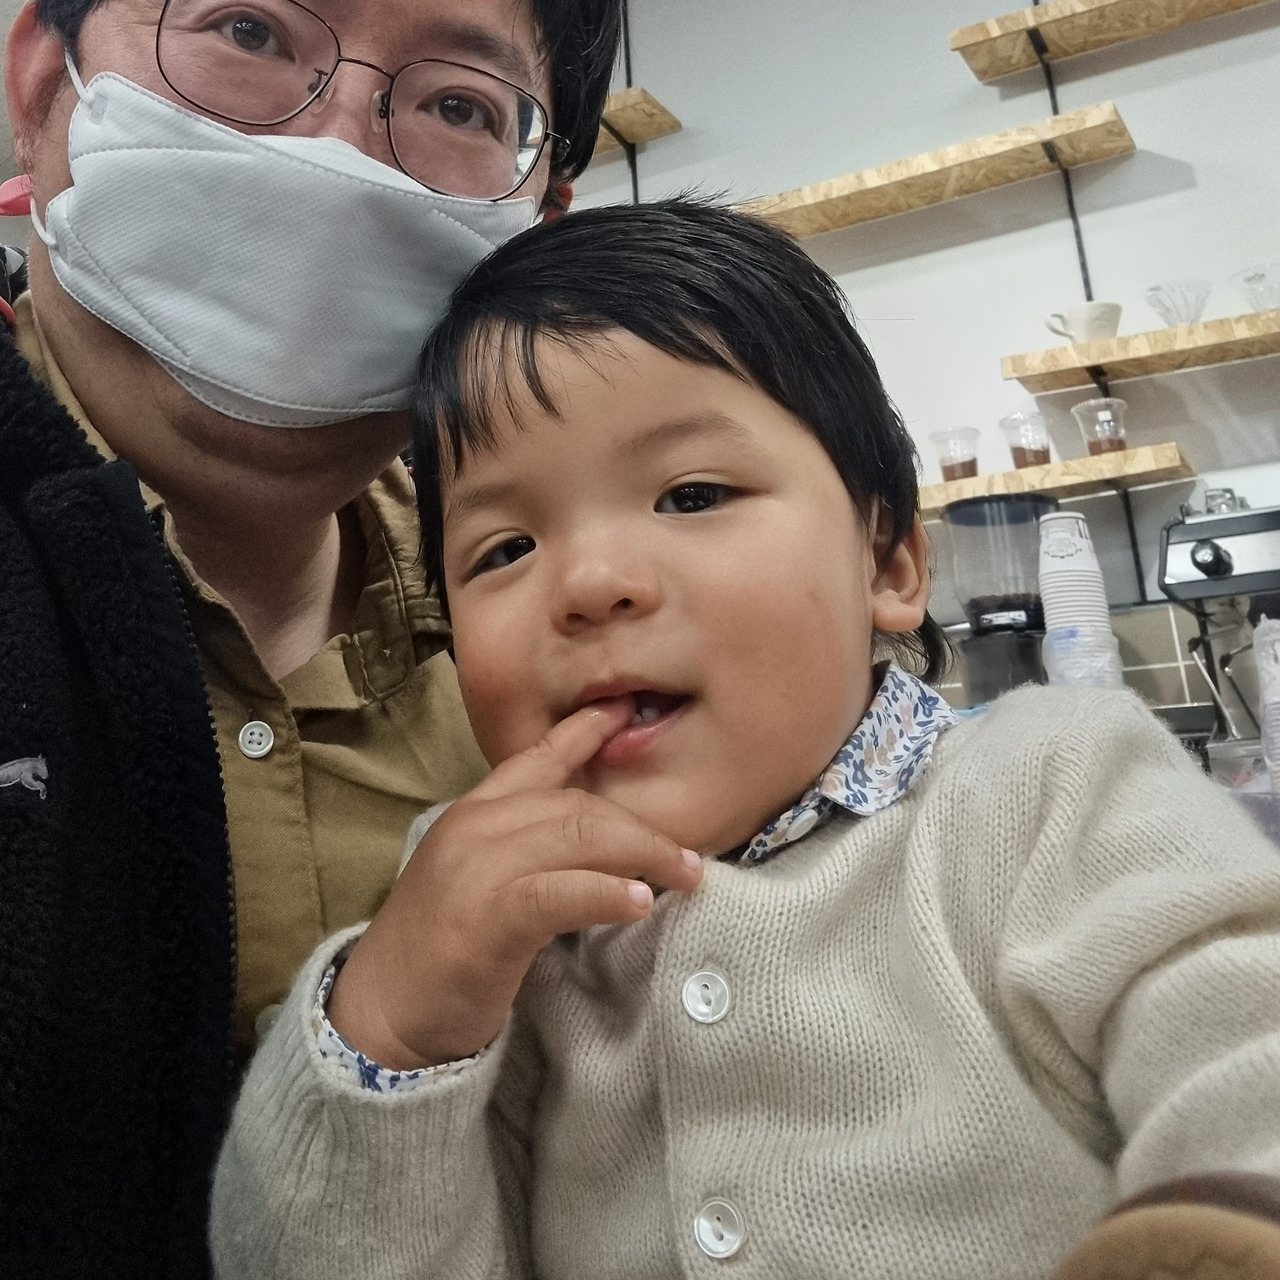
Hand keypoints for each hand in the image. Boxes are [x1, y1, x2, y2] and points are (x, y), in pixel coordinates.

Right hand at [327, 697, 703, 1069]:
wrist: (378, 1015)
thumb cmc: (436, 954)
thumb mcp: (476, 881)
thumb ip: (525, 851)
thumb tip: (600, 846)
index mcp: (471, 814)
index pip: (536, 760)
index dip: (583, 734)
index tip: (622, 712)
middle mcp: (474, 827)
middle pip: (577, 804)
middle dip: (640, 826)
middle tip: (687, 856)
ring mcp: (478, 867)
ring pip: (578, 836)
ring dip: (642, 854)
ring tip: (684, 875)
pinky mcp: (489, 915)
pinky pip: (562, 891)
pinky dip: (607, 892)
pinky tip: (639, 902)